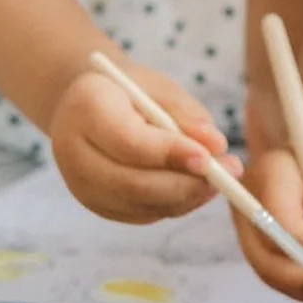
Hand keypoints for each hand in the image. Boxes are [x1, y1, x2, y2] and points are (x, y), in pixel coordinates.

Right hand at [49, 65, 242, 224]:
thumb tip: (216, 146)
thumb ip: (185, 115)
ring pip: (141, 204)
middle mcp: (73, 152)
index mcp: (85, 109)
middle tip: (229, 175)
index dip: (171, 154)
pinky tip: (196, 187)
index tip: (210, 158)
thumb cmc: (128, 91)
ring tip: (221, 179)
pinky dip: (175, 204)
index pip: (129, 143)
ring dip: (187, 196)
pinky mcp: (96, 205)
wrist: (87, 106)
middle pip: (132, 183)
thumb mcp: (157, 88)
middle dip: (186, 183)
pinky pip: (142, 214)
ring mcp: (80, 185)